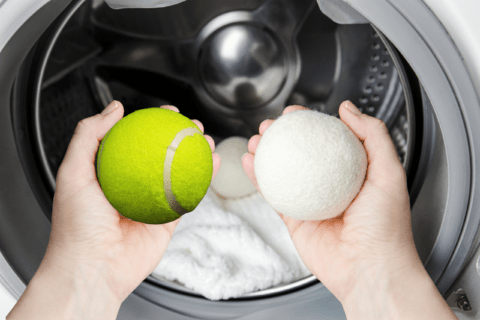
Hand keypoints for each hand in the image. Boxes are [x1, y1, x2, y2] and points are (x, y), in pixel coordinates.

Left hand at [8, 101, 220, 319]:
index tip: (165, 113)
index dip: (151, 123)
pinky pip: (188, 196)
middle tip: (191, 125)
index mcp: (111, 173)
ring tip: (205, 139)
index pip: (135, 141)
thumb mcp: (72, 173)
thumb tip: (114, 109)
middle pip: (162, 154)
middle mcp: (133, 186)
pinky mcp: (167, 220)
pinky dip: (203, 179)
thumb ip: (89, 136)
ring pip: (179, 172)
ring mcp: (152, 202)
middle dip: (180, 136)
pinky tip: (211, 164)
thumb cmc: (76, 227)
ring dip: (196, 154)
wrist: (93, 269)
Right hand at [242, 101, 456, 318]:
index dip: (311, 123)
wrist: (371, 270)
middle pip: (302, 154)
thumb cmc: (387, 229)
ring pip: (283, 172)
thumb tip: (349, 110)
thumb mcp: (390, 173)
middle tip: (272, 125)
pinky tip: (251, 163)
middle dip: (283, 136)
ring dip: (266, 153)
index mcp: (354, 173)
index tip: (297, 112)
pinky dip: (259, 179)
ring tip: (257, 139)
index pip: (329, 140)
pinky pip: (274, 195)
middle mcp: (331, 186)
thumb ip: (374, 136)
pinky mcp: (296, 220)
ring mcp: (311, 203)